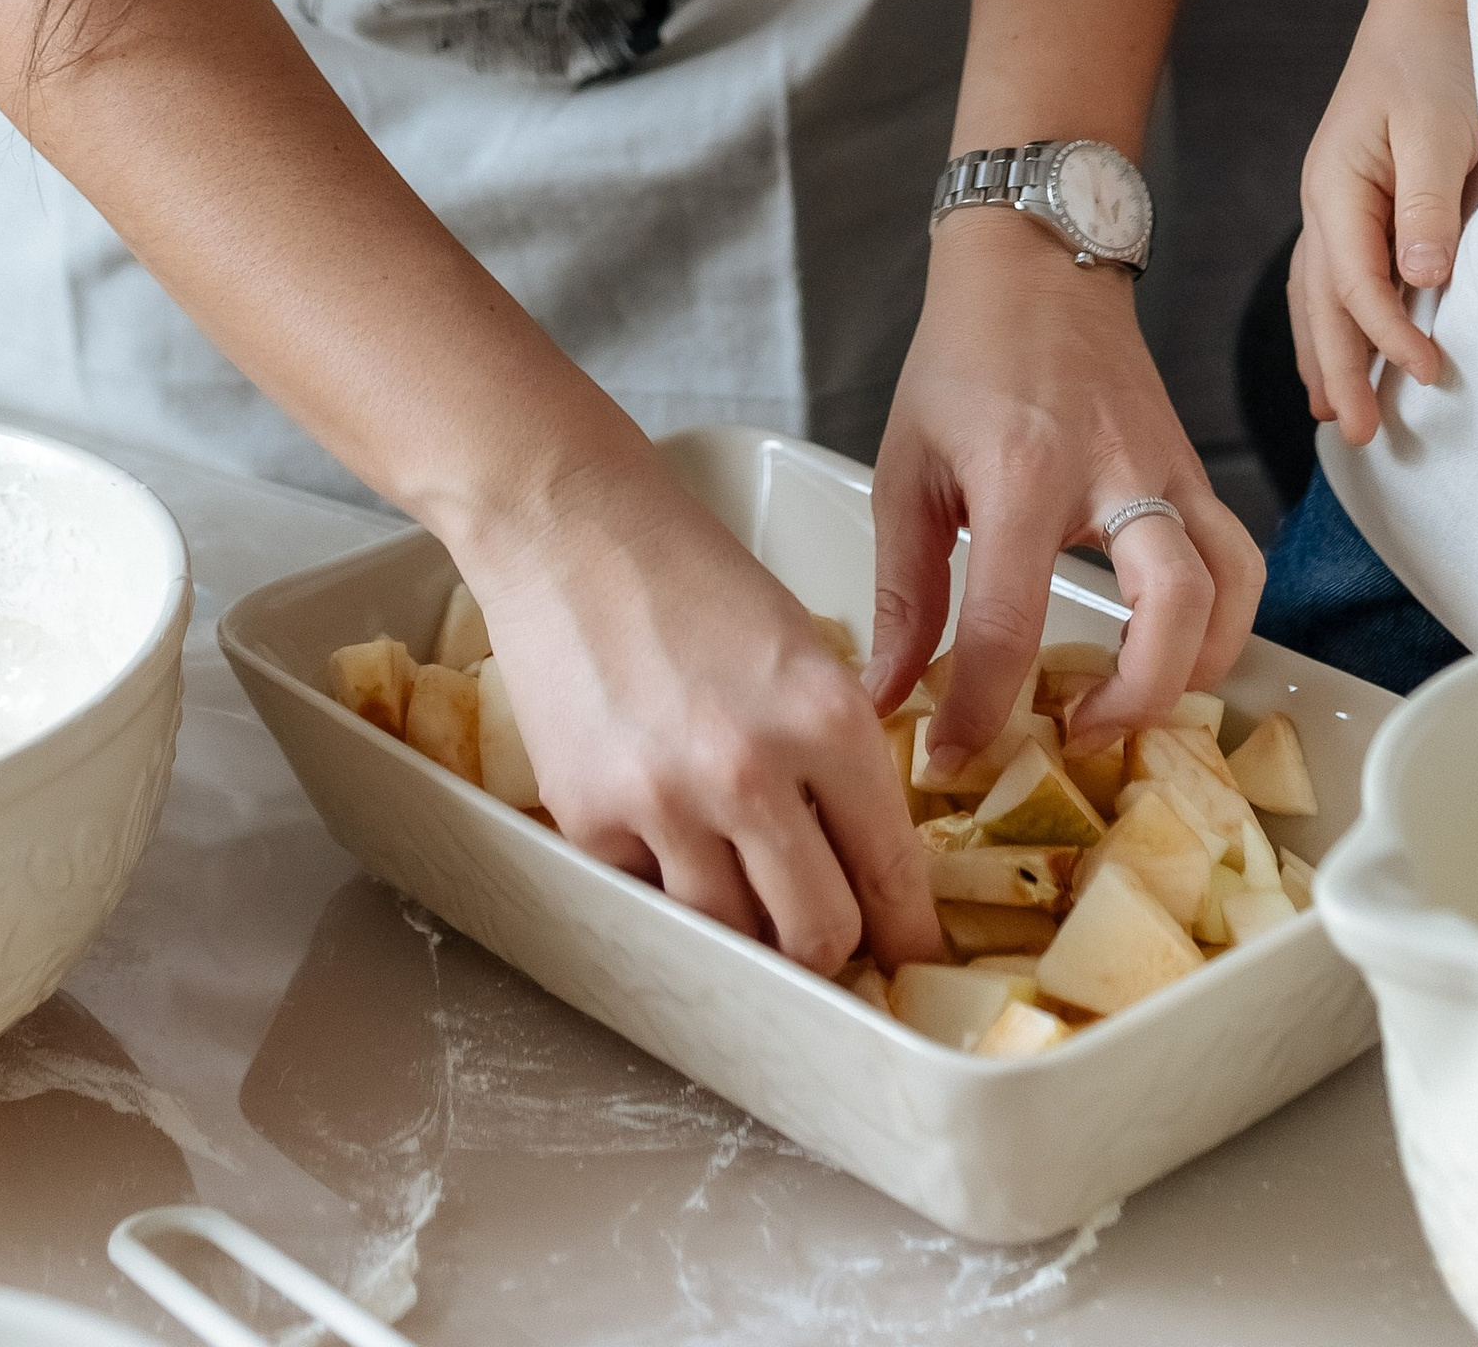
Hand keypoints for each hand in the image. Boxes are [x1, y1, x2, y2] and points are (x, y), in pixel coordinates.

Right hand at [461, 449, 942, 977]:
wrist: (569, 525)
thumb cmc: (690, 574)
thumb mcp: (803, 651)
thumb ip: (837, 755)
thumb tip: (861, 861)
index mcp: (825, 720)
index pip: (890, 874)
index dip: (907, 931)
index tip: (908, 953)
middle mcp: (750, 771)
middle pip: (817, 936)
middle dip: (829, 946)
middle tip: (825, 932)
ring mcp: (662, 801)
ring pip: (731, 937)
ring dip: (746, 926)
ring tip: (745, 887)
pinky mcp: (588, 816)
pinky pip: (649, 896)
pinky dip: (666, 882)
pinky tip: (667, 834)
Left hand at [864, 212, 1264, 771]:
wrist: (1037, 261)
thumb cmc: (962, 359)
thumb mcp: (906, 466)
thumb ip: (901, 589)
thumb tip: (888, 694)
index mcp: (1022, 472)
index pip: (1010, 623)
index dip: (978, 710)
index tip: (953, 759)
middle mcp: (1113, 474)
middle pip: (1172, 609)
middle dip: (1134, 700)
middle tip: (1074, 735)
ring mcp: (1169, 471)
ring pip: (1231, 589)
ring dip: (1194, 670)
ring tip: (1130, 706)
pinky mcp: (1195, 472)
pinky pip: (1239, 560)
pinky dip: (1222, 622)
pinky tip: (1170, 652)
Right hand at [1290, 0, 1477, 449]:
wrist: (1427, 4)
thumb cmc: (1438, 60)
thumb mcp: (1443, 129)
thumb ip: (1431, 204)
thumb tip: (1421, 275)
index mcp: (1337, 185)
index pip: (1356, 285)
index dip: (1391, 339)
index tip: (1435, 377)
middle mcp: (1322, 199)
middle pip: (1320, 303)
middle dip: (1336, 372)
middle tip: (1357, 438)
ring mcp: (1332, 200)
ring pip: (1315, 294)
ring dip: (1324, 354)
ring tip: (1332, 413)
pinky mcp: (1354, 198)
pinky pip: (1330, 275)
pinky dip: (1330, 320)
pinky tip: (1337, 347)